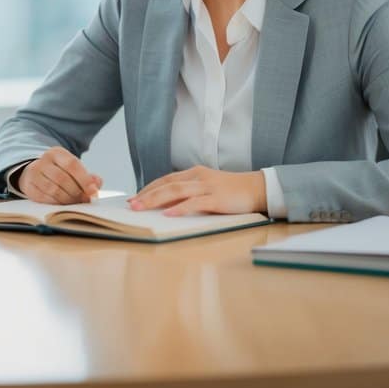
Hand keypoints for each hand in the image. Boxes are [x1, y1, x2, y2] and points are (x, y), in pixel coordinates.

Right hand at [17, 146, 102, 203]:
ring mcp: (34, 173)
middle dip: (76, 192)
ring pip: (53, 190)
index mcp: (56, 152)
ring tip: (75, 202)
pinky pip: (44, 198)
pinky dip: (56, 203)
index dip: (84, 179)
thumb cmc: (59, 172)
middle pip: (62, 178)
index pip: (72, 164)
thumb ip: (87, 176)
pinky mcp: (29, 187)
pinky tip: (63, 204)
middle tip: (84, 200)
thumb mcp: (73, 169)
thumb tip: (97, 184)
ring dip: (67, 200)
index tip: (93, 191)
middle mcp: (43, 160)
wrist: (35, 173)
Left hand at [129, 165, 265, 215]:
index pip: (165, 180)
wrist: (258, 188)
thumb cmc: (231, 191)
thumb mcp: (207, 188)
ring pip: (176, 191)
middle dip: (146, 195)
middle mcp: (198, 177)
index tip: (134, 197)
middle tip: (131, 205)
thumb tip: (167, 205)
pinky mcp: (217, 198)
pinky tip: (168, 213)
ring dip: (156, 200)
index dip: (148, 188)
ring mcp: (207, 187)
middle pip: (166, 185)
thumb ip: (189, 193)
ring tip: (141, 207)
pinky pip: (195, 203)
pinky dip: (180, 208)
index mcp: (194, 173)